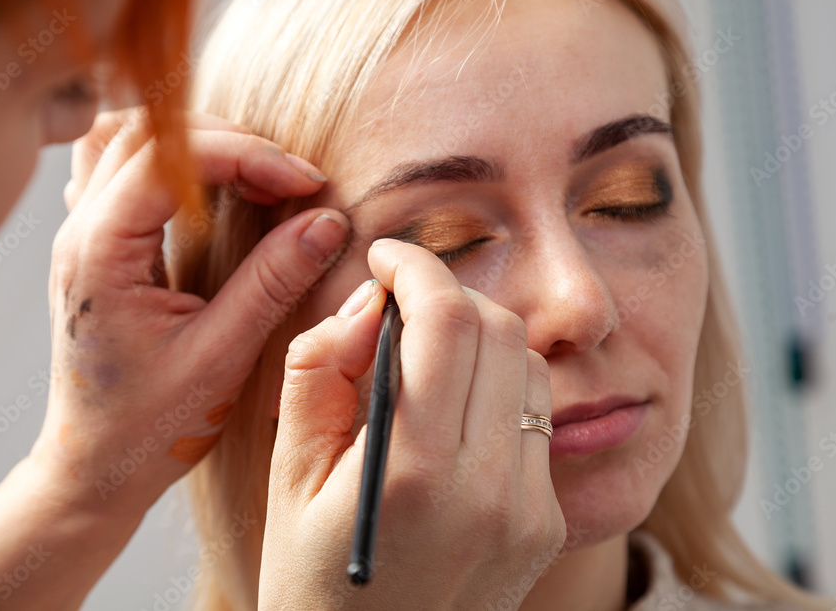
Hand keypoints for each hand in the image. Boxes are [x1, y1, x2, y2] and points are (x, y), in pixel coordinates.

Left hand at [32, 108, 349, 519]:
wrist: (97, 467)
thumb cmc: (149, 426)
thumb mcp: (221, 356)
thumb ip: (272, 282)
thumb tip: (326, 223)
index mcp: (100, 253)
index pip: (173, 159)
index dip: (249, 156)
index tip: (306, 185)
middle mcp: (80, 231)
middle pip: (149, 132)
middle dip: (231, 142)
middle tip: (291, 182)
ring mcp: (83, 235)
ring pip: (130, 140)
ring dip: (198, 144)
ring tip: (257, 175)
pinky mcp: (98, 246)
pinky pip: (123, 170)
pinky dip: (172, 163)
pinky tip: (210, 189)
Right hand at [260, 239, 564, 609]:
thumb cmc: (311, 583)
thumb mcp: (289, 476)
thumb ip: (321, 371)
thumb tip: (372, 302)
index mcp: (415, 475)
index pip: (447, 321)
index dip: (416, 267)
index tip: (386, 257)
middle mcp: (490, 490)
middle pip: (497, 329)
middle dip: (447, 294)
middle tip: (399, 307)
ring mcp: (529, 509)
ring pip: (528, 365)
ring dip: (479, 337)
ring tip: (426, 358)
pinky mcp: (546, 523)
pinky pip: (536, 419)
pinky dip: (498, 387)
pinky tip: (454, 411)